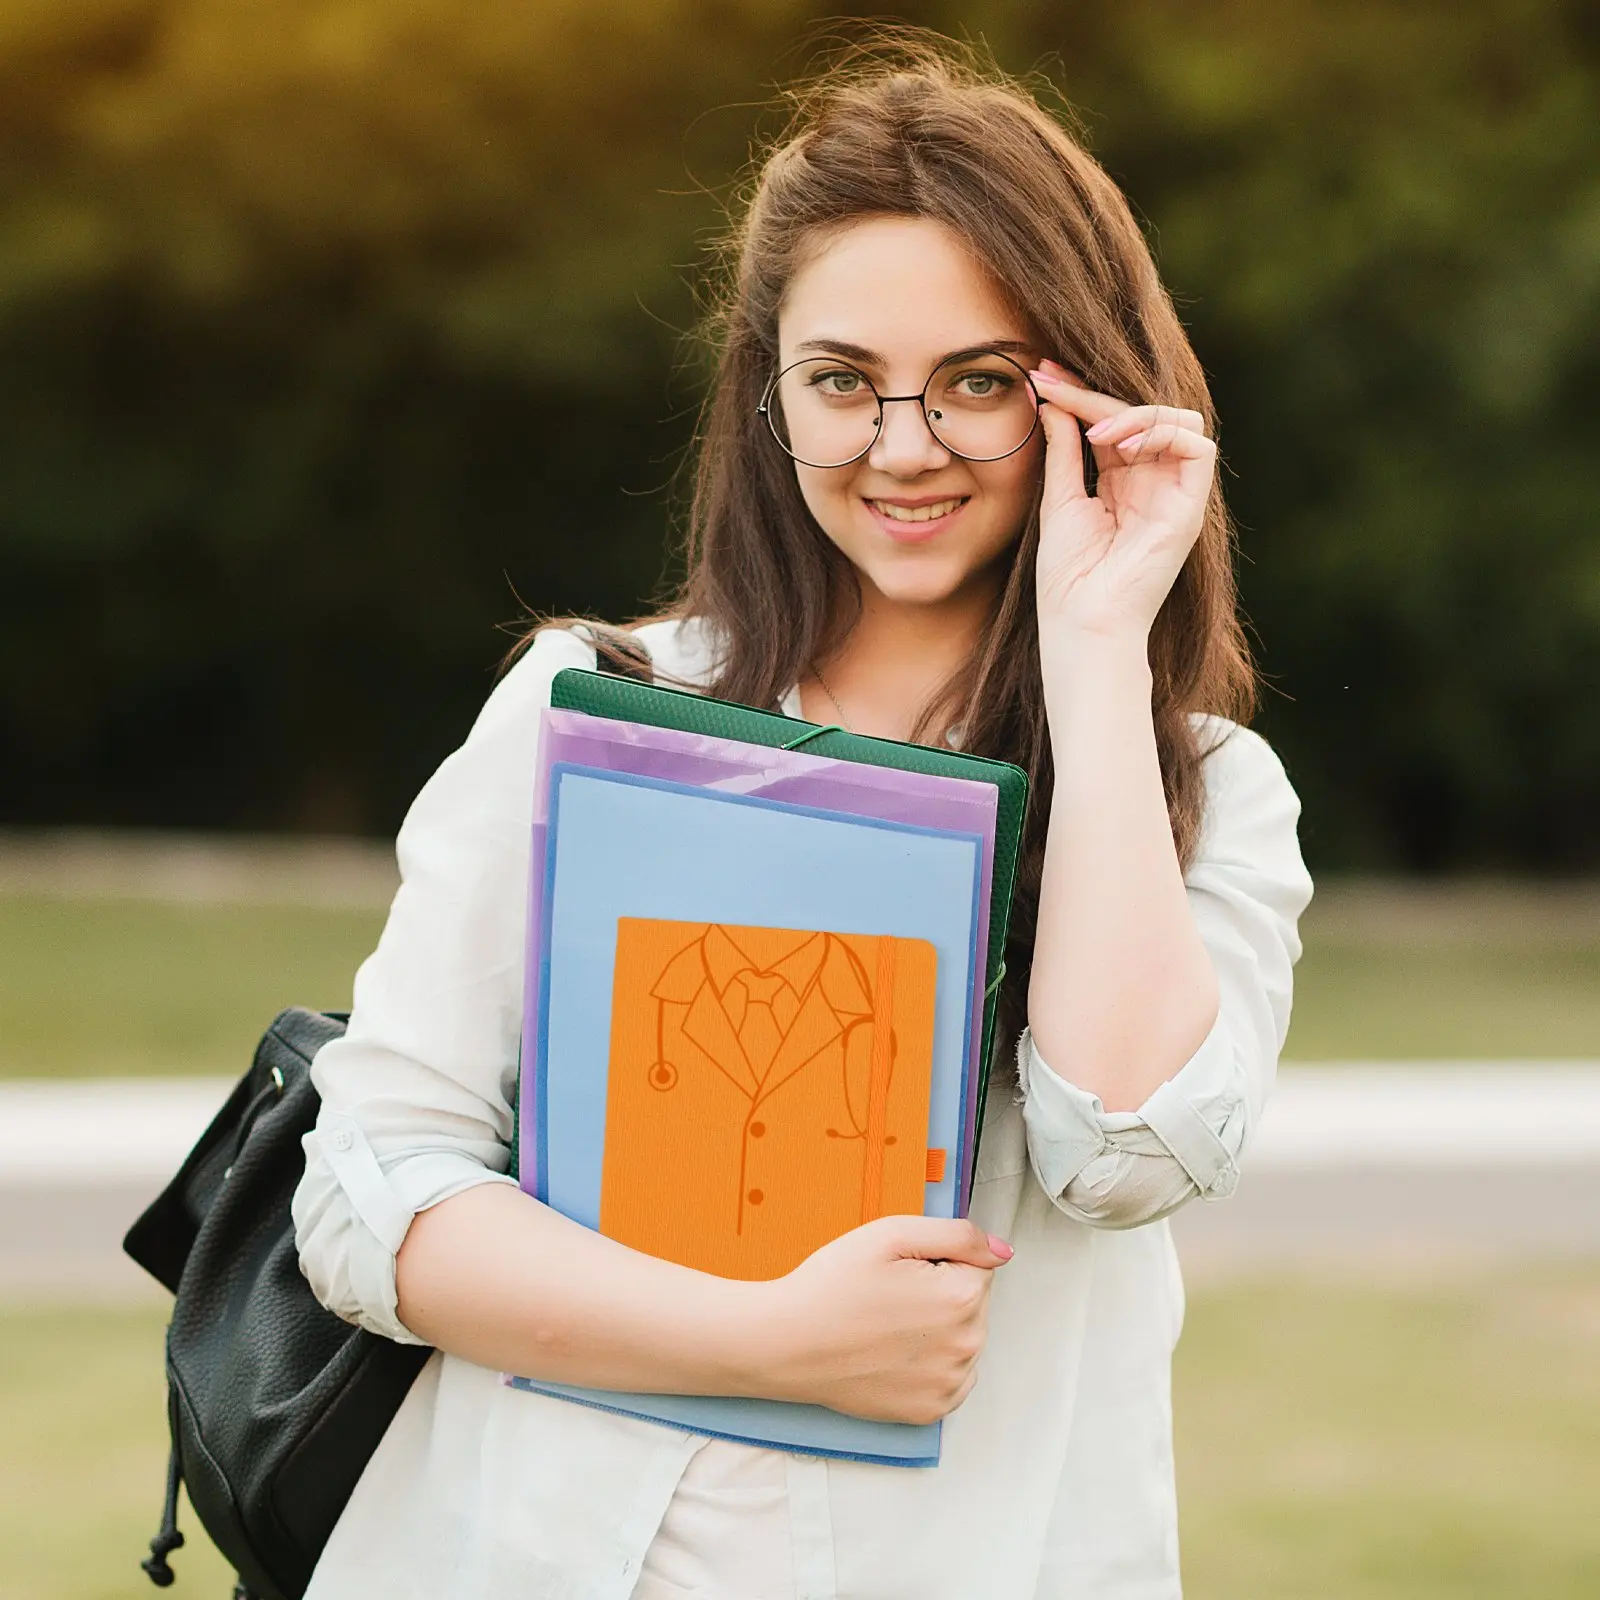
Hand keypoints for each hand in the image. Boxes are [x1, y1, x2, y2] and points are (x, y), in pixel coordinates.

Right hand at [761, 1215, 1012, 1424]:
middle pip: (971, 1304)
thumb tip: (1002, 1252)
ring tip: (885, 1324)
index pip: (975, 1266)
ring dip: (937, 1329)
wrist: (787, 1342)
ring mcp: (949, 1384)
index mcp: (961, 1297)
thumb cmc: (832, 1285)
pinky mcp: (930, 1410)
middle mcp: (966, 1346)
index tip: (901, 1271)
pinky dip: (929, 1363)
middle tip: (888, 1295)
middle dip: (940, 1294)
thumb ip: (958, 1234)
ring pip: (961, 1340)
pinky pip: (949, 1376)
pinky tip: (891, 1353)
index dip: (936, 1261)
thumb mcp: (892, 1234)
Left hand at [1027, 359, 1216, 641]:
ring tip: (1094, 429)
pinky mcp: (1190, 508)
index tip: (1039, 376)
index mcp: (1122, 481)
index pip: (1109, 421)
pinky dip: (1162, 434)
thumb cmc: (1068, 576)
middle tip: (1051, 382)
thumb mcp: (1059, 499)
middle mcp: (1153, 482)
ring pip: (1177, 419)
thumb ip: (1063, 449)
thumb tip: (1050, 400)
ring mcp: (1174, 494)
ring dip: (1133, 412)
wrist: (1081, 622)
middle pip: (1141, 413)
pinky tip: (1121, 446)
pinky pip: (1198, 448)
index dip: (1077, 395)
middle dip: (1095, 392)